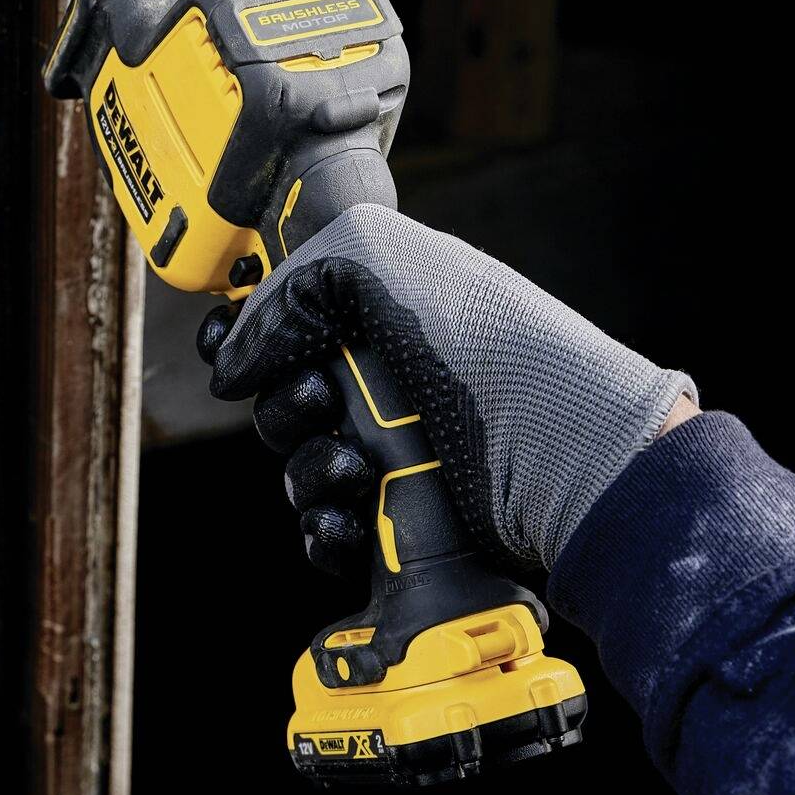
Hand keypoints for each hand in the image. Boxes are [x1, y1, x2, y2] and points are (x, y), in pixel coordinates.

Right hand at [197, 205, 695, 574]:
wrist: (563, 455)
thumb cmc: (489, 347)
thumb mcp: (378, 259)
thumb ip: (285, 288)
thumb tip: (230, 360)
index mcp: (378, 320)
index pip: (282, 328)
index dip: (246, 342)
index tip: (235, 356)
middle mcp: (384, 387)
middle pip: (277, 405)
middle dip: (283, 407)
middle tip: (324, 399)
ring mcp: (393, 459)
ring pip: (297, 474)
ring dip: (307, 472)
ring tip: (355, 469)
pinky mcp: (400, 525)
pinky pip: (326, 535)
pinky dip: (325, 531)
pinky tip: (350, 521)